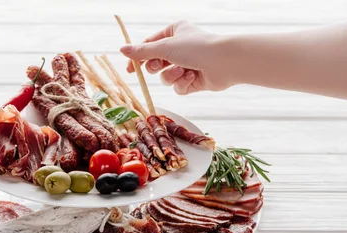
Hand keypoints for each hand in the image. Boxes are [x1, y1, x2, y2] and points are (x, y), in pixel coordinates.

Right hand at [120, 21, 234, 94]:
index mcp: (174, 32)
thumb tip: (121, 50)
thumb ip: (142, 52)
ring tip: (183, 71)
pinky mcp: (193, 80)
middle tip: (158, 67)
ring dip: (172, 76)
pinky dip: (183, 83)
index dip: (138, 58)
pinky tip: (193, 77)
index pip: (149, 45)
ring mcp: (187, 64)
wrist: (225, 62)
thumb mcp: (164, 47)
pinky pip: (178, 87)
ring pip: (166, 77)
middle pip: (156, 63)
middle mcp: (181, 47)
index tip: (130, 70)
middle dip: (157, 68)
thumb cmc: (197, 48)